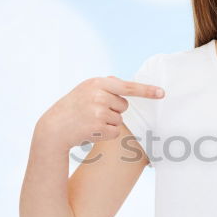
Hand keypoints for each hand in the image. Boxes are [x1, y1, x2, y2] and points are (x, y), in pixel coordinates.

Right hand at [37, 75, 163, 150]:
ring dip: (108, 123)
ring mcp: (99, 111)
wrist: (54, 127)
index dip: (146, 90)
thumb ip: (104, 86)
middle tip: (93, 112)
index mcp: (97, 83)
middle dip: (113, 110)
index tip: (162, 93)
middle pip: (124, 106)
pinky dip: (106, 133)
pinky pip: (115, 131)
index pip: (127, 86)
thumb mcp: (85, 90)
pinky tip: (91, 130)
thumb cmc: (72, 108)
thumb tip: (125, 84)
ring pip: (119, 119)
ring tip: (89, 121)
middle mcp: (99, 95)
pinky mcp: (99, 126)